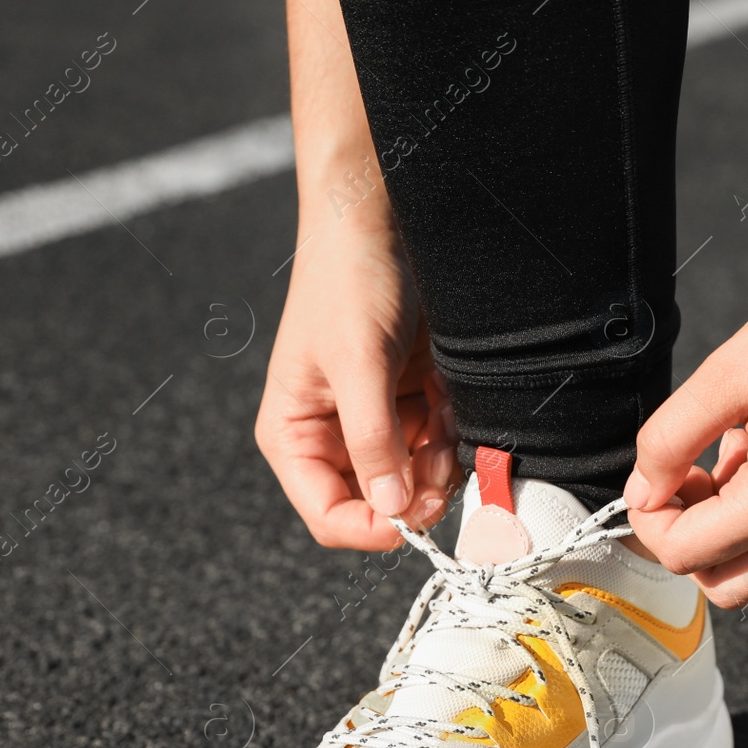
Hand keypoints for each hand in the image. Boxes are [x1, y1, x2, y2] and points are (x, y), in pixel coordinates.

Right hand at [256, 215, 460, 549]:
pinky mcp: (410, 403)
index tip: (413, 518)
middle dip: (416, 488)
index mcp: (294, 436)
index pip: (328, 515)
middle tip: (443, 462)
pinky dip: (453, 432)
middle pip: (380, 503)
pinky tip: (450, 398)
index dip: (371, 527)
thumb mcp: (358, 361)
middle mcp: (332, 438)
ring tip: (444, 413)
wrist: (378, 220)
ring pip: (418, 478)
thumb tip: (391, 508)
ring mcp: (375, 423)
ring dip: (441, 459)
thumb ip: (372, 438)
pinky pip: (440, 445)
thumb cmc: (348, 281)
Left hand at [625, 243, 747, 606]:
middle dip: (688, 538)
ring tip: (735, 446)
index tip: (654, 471)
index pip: (685, 556)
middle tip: (685, 473)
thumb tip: (642, 489)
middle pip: (725, 584)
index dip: (651, 517)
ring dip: (729, 524)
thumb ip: (668, 439)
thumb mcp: (727, 374)